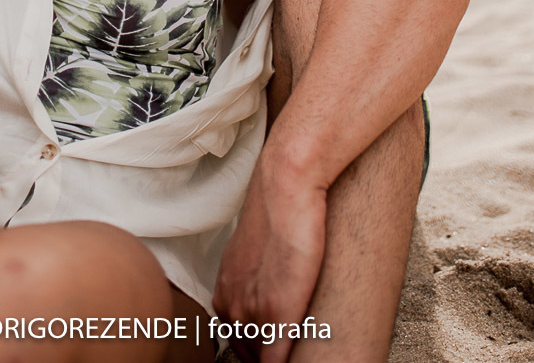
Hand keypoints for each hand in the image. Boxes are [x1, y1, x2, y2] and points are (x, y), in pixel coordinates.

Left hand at [214, 145, 327, 362]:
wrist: (286, 187)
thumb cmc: (279, 213)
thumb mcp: (259, 252)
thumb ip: (259, 279)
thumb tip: (273, 290)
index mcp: (226, 293)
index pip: (241, 343)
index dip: (262, 350)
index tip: (276, 348)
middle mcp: (232, 307)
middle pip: (251, 354)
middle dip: (269, 355)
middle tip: (294, 351)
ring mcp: (252, 314)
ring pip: (265, 360)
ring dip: (282, 359)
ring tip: (304, 354)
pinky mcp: (278, 316)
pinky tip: (307, 361)